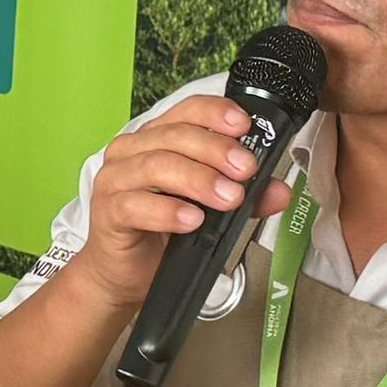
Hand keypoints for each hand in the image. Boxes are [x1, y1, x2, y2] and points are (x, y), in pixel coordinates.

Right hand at [67, 93, 295, 308]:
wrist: (127, 275)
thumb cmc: (164, 232)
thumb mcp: (212, 210)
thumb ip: (246, 196)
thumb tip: (279, 191)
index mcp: (156, 138)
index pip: (186, 111)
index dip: (215, 114)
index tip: (244, 127)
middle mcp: (132, 151)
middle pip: (175, 136)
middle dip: (216, 151)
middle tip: (245, 171)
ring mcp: (115, 180)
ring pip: (156, 166)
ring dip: (198, 180)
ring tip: (228, 198)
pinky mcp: (107, 211)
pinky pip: (135, 204)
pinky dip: (168, 211)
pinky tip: (192, 220)